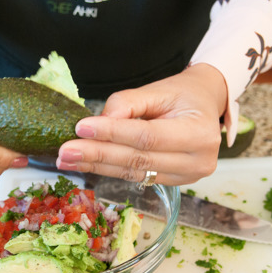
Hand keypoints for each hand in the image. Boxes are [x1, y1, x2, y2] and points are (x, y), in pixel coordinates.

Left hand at [56, 63, 227, 185]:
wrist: (206, 106)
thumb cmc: (184, 94)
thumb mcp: (159, 89)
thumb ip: (128, 103)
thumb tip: (99, 121)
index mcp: (199, 134)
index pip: (147, 136)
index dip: (112, 134)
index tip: (81, 127)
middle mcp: (197, 161)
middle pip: (138, 159)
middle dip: (98, 155)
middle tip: (65, 151)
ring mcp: (188, 177)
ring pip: (134, 172)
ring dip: (98, 167)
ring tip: (67, 160)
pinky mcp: (175, 183)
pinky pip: (137, 176)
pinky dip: (110, 170)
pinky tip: (86, 164)